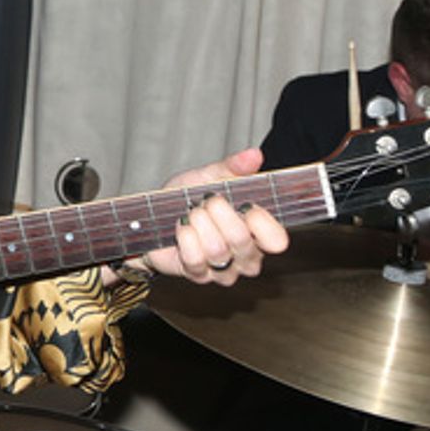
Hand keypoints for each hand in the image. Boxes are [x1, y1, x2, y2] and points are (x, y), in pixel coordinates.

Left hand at [140, 149, 288, 285]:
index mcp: (258, 232)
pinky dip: (185, 237)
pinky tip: (181, 227)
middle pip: (242, 241)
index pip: (277, 240)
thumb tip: (254, 155)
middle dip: (219, 213)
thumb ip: (232, 168)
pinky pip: (195, 259)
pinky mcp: (198, 275)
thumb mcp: (209, 176)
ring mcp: (223, 270)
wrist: (152, 217)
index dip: (262, 222)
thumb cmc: (187, 198)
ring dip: (199, 224)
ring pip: (217, 250)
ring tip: (191, 213)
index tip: (245, 204)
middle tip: (206, 201)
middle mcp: (246, 256)